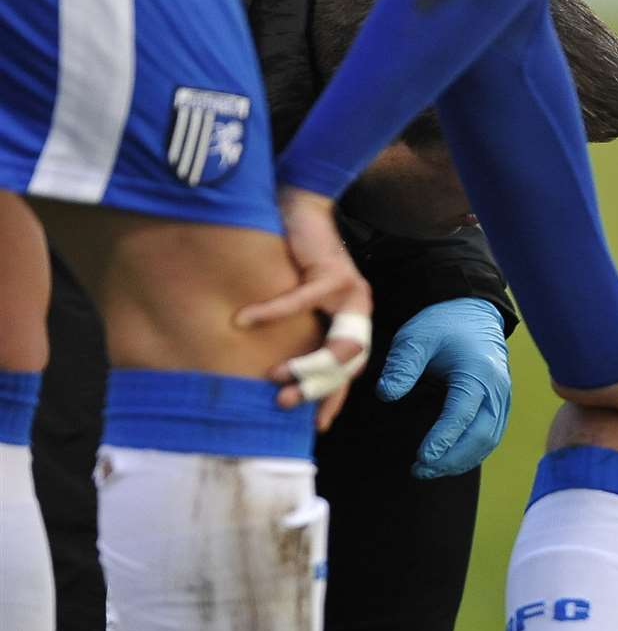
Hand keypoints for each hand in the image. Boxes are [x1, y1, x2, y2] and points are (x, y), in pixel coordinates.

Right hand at [236, 186, 373, 430]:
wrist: (302, 205)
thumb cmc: (293, 256)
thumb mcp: (296, 299)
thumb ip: (294, 329)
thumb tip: (264, 366)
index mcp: (353, 320)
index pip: (351, 370)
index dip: (334, 397)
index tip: (318, 425)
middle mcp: (359, 310)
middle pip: (346, 364)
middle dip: (316, 388)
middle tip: (284, 404)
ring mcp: (352, 292)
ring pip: (334, 344)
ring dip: (301, 364)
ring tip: (272, 378)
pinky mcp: (332, 272)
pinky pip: (299, 301)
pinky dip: (270, 313)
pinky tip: (244, 322)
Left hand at [377, 297, 511, 478]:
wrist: (471, 312)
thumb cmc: (442, 325)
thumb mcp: (416, 338)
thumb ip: (402, 367)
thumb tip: (387, 395)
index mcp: (478, 373)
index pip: (462, 415)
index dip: (443, 440)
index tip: (422, 457)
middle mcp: (497, 389)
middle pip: (481, 436)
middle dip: (451, 459)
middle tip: (420, 470)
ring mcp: (503, 399)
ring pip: (489, 441)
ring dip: (461, 461)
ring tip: (430, 470)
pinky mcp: (501, 405)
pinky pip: (492, 436)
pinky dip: (472, 453)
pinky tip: (448, 460)